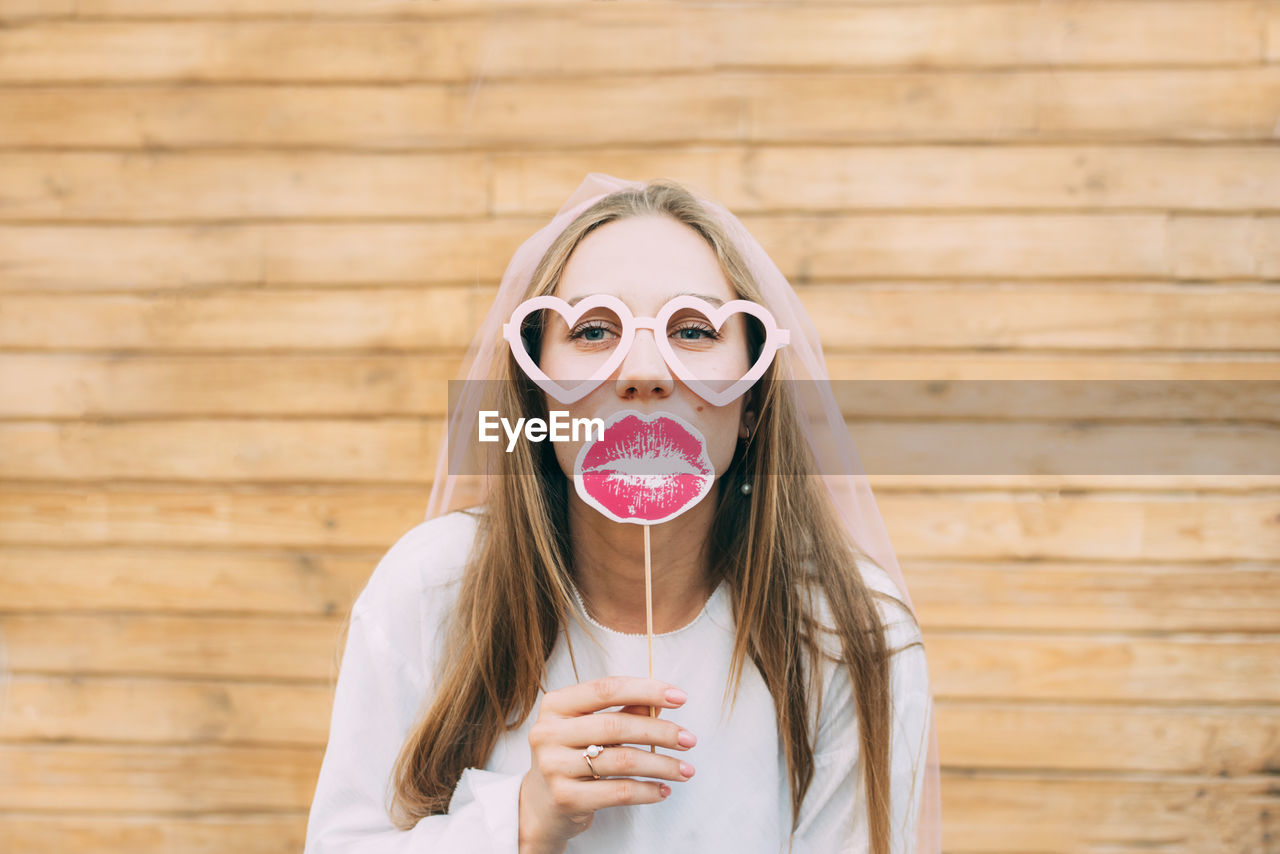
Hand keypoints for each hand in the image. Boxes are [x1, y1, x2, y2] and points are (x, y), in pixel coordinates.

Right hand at [517, 676, 697, 853]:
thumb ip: (623, 711)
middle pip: (616, 725)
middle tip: (689, 739)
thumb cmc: (573, 756)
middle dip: (660, 731)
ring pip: (622, 761)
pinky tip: (664, 789)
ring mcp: (553, 767)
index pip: (605, 689)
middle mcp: (548, 733)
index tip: (680, 698)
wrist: (541, 804)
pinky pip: (618, 792)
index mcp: (555, 705)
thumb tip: (663, 700)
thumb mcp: (591, 727)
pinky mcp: (565, 799)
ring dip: (662, 765)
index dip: (646, 690)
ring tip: (686, 769)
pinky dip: (647, 791)